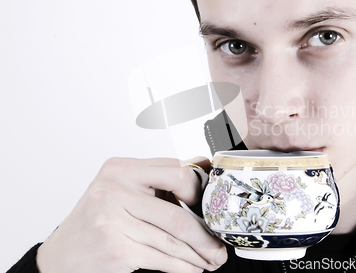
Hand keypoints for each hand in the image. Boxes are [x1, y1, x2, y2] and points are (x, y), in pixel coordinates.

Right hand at [36, 156, 226, 272]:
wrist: (60, 257)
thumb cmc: (96, 221)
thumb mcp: (122, 191)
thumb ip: (158, 181)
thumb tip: (202, 170)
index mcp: (121, 169)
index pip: (176, 171)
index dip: (202, 191)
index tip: (214, 207)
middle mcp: (114, 189)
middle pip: (177, 212)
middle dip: (205, 234)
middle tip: (219, 246)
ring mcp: (113, 219)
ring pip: (172, 239)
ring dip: (198, 254)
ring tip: (211, 260)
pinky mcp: (116, 248)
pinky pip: (161, 258)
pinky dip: (183, 266)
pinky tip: (192, 268)